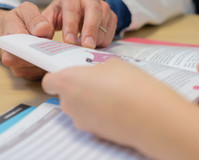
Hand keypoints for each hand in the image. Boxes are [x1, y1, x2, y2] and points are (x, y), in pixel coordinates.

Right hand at [0, 2, 53, 79]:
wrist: (7, 31)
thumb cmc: (17, 20)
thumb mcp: (25, 10)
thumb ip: (34, 18)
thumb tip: (43, 30)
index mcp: (8, 40)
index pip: (23, 48)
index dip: (39, 46)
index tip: (51, 39)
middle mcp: (10, 58)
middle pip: (31, 62)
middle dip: (47, 55)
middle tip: (60, 48)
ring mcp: (18, 68)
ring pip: (38, 70)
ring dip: (50, 61)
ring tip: (61, 51)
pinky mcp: (28, 74)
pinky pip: (41, 73)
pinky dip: (51, 66)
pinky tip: (58, 56)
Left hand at [42, 0, 116, 48]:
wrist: (78, 9)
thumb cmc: (61, 15)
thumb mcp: (49, 16)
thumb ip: (41, 23)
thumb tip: (41, 32)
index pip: (72, 10)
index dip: (71, 26)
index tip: (69, 41)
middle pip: (94, 11)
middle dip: (90, 29)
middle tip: (86, 46)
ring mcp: (103, 6)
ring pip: (105, 20)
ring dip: (98, 36)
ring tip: (90, 48)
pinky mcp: (111, 16)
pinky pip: (112, 28)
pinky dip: (105, 38)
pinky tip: (96, 45)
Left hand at [42, 58, 198, 159]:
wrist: (148, 115)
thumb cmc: (128, 84)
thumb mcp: (113, 64)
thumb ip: (98, 68)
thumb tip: (99, 73)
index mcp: (68, 82)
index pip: (49, 81)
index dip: (59, 77)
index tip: (71, 73)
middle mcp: (69, 104)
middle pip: (66, 95)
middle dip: (79, 88)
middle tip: (99, 80)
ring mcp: (81, 121)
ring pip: (80, 107)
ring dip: (91, 100)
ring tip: (113, 94)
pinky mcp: (94, 134)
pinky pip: (92, 118)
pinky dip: (101, 113)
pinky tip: (118, 107)